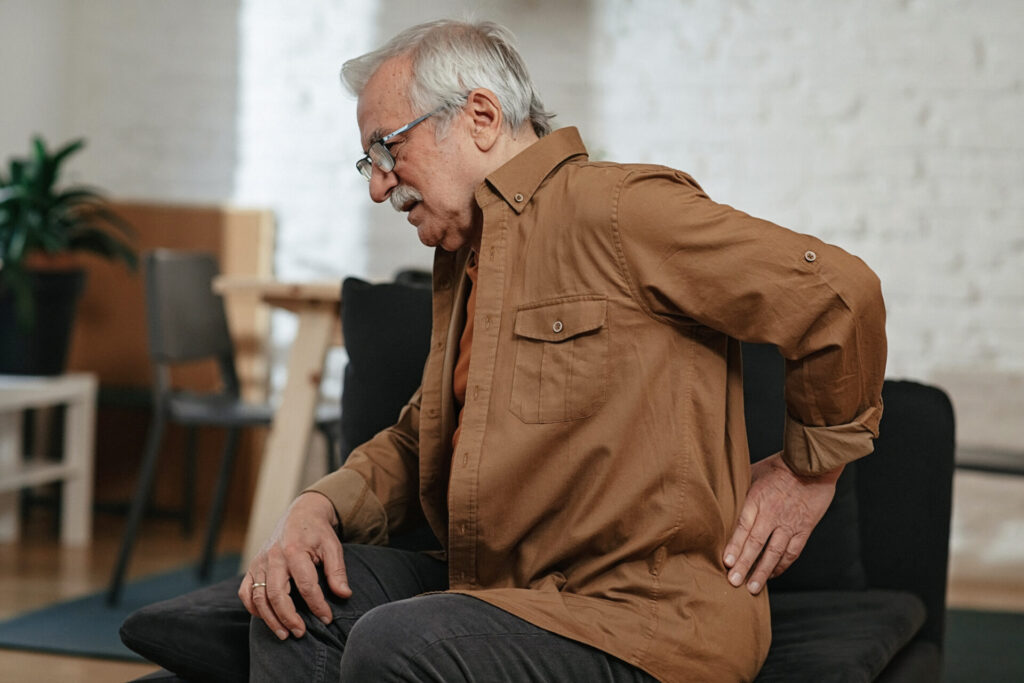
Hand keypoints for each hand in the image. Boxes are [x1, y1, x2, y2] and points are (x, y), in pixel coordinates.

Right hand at [238, 491, 351, 639]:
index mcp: (295, 550)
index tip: (327, 619)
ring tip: (284, 634)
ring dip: (270, 619)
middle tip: (300, 633)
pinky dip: (252, 608)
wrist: (300, 514)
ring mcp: (260, 562)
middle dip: (288, 617)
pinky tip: (266, 618)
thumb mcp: (332, 546)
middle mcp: (273, 557)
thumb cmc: (318, 533)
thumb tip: (344, 595)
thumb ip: (337, 571)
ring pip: (258, 596)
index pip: (306, 585)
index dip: (317, 605)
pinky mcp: (252, 566)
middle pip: (276, 594)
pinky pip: (245, 591)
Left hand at [723, 453, 841, 593]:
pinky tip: (773, 575)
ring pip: (775, 552)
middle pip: (756, 543)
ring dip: (763, 571)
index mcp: (757, 499)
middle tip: (734, 582)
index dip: (735, 545)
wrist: (811, 466)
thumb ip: (739, 490)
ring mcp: (789, 523)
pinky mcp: (803, 529)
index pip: (743, 526)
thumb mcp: (753, 473)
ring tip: (752, 587)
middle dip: (744, 564)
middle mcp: (772, 514)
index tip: (727, 562)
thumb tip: (720, 498)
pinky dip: (782, 565)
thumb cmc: (779, 467)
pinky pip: (792, 551)